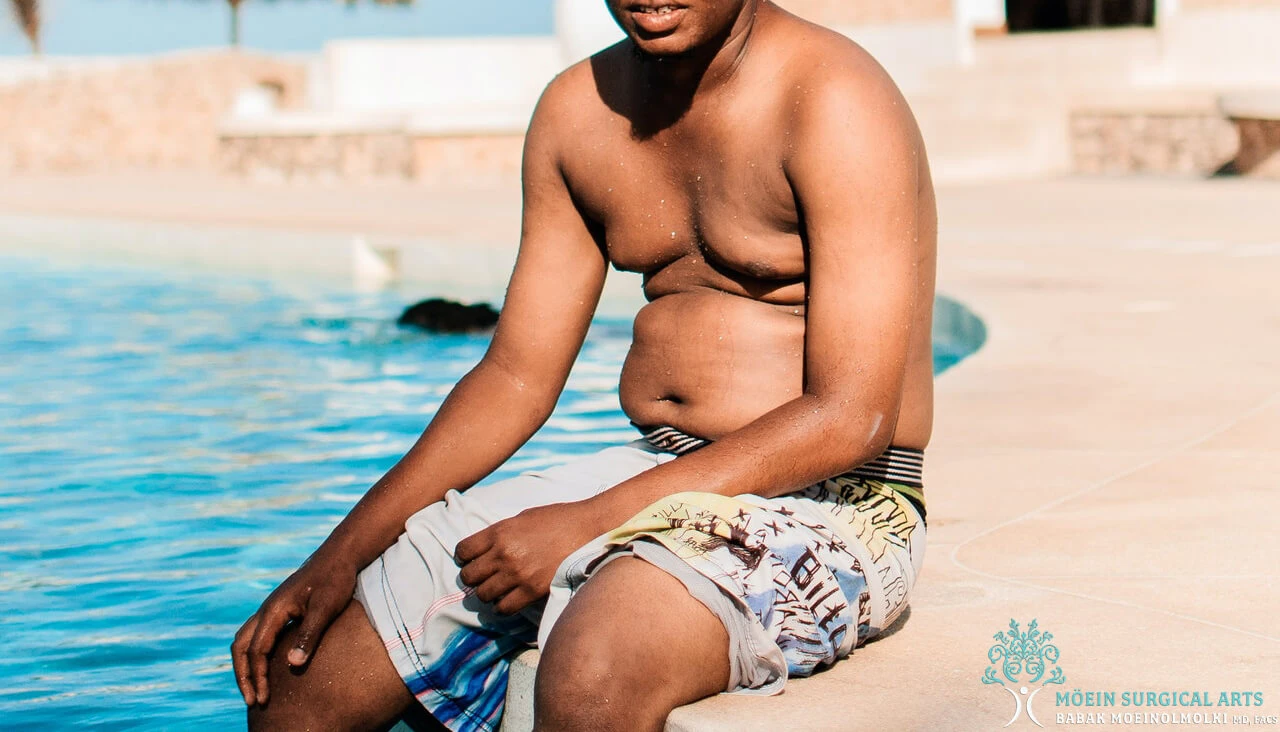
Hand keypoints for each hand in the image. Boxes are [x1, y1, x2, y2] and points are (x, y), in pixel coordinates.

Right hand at [230, 551, 356, 705]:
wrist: (339, 556)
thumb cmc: (335, 580)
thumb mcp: (326, 607)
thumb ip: (310, 635)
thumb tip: (293, 665)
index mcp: (274, 610)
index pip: (257, 650)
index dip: (258, 676)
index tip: (264, 698)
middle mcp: (266, 610)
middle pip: (240, 647)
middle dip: (243, 675)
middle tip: (252, 701)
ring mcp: (271, 609)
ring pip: (245, 640)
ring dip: (246, 666)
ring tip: (254, 689)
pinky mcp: (279, 611)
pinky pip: (257, 636)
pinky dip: (254, 655)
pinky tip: (267, 668)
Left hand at [455, 501, 601, 614]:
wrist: (589, 528)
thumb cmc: (558, 519)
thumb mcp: (523, 517)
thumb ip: (501, 533)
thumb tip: (486, 548)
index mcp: (500, 532)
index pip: (462, 551)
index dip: (464, 557)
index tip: (471, 559)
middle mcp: (504, 554)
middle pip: (469, 576)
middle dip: (473, 577)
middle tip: (484, 576)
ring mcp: (518, 574)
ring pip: (483, 595)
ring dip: (488, 592)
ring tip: (498, 588)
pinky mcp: (532, 590)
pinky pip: (504, 608)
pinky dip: (503, 606)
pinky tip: (510, 598)